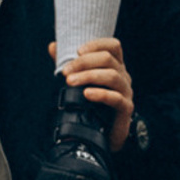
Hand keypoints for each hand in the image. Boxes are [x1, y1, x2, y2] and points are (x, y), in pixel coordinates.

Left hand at [53, 37, 133, 151]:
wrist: (102, 134)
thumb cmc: (92, 105)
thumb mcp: (79, 82)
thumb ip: (69, 64)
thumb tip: (53, 47)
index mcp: (115, 66)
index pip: (113, 46)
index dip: (96, 44)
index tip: (77, 51)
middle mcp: (123, 76)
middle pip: (108, 59)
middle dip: (84, 63)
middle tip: (65, 72)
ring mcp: (126, 92)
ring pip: (112, 76)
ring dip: (88, 76)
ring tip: (71, 82)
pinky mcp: (126, 108)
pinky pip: (116, 98)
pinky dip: (101, 94)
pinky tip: (87, 94)